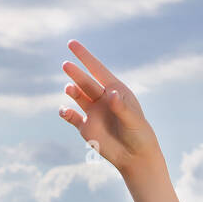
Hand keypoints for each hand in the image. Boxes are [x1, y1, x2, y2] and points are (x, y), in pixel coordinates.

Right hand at [59, 41, 162, 173]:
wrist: (135, 157)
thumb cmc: (139, 135)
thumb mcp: (132, 120)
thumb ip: (121, 107)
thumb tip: (111, 94)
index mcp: (115, 90)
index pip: (97, 70)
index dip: (84, 56)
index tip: (71, 43)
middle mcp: (102, 99)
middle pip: (86, 82)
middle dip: (76, 73)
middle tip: (66, 65)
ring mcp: (93, 113)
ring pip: (78, 96)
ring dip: (72, 91)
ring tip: (69, 89)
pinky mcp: (86, 128)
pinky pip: (72, 118)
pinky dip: (66, 114)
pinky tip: (64, 111)